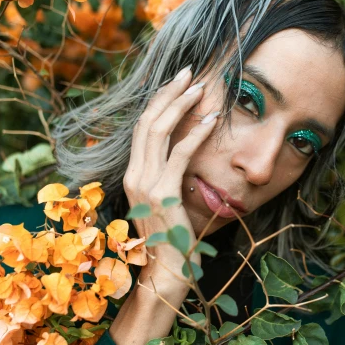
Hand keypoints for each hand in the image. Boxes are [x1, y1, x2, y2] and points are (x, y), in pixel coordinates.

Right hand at [123, 65, 217, 304]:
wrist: (166, 271)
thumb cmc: (172, 239)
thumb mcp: (164, 202)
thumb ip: (167, 177)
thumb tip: (183, 154)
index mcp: (132, 174)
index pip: (142, 127)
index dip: (159, 100)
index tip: (177, 82)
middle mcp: (133, 174)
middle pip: (147, 120)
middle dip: (169, 92)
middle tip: (189, 73)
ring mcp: (145, 183)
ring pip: (159, 130)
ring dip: (182, 104)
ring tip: (202, 88)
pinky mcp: (163, 192)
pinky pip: (180, 153)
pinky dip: (197, 132)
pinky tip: (212, 119)